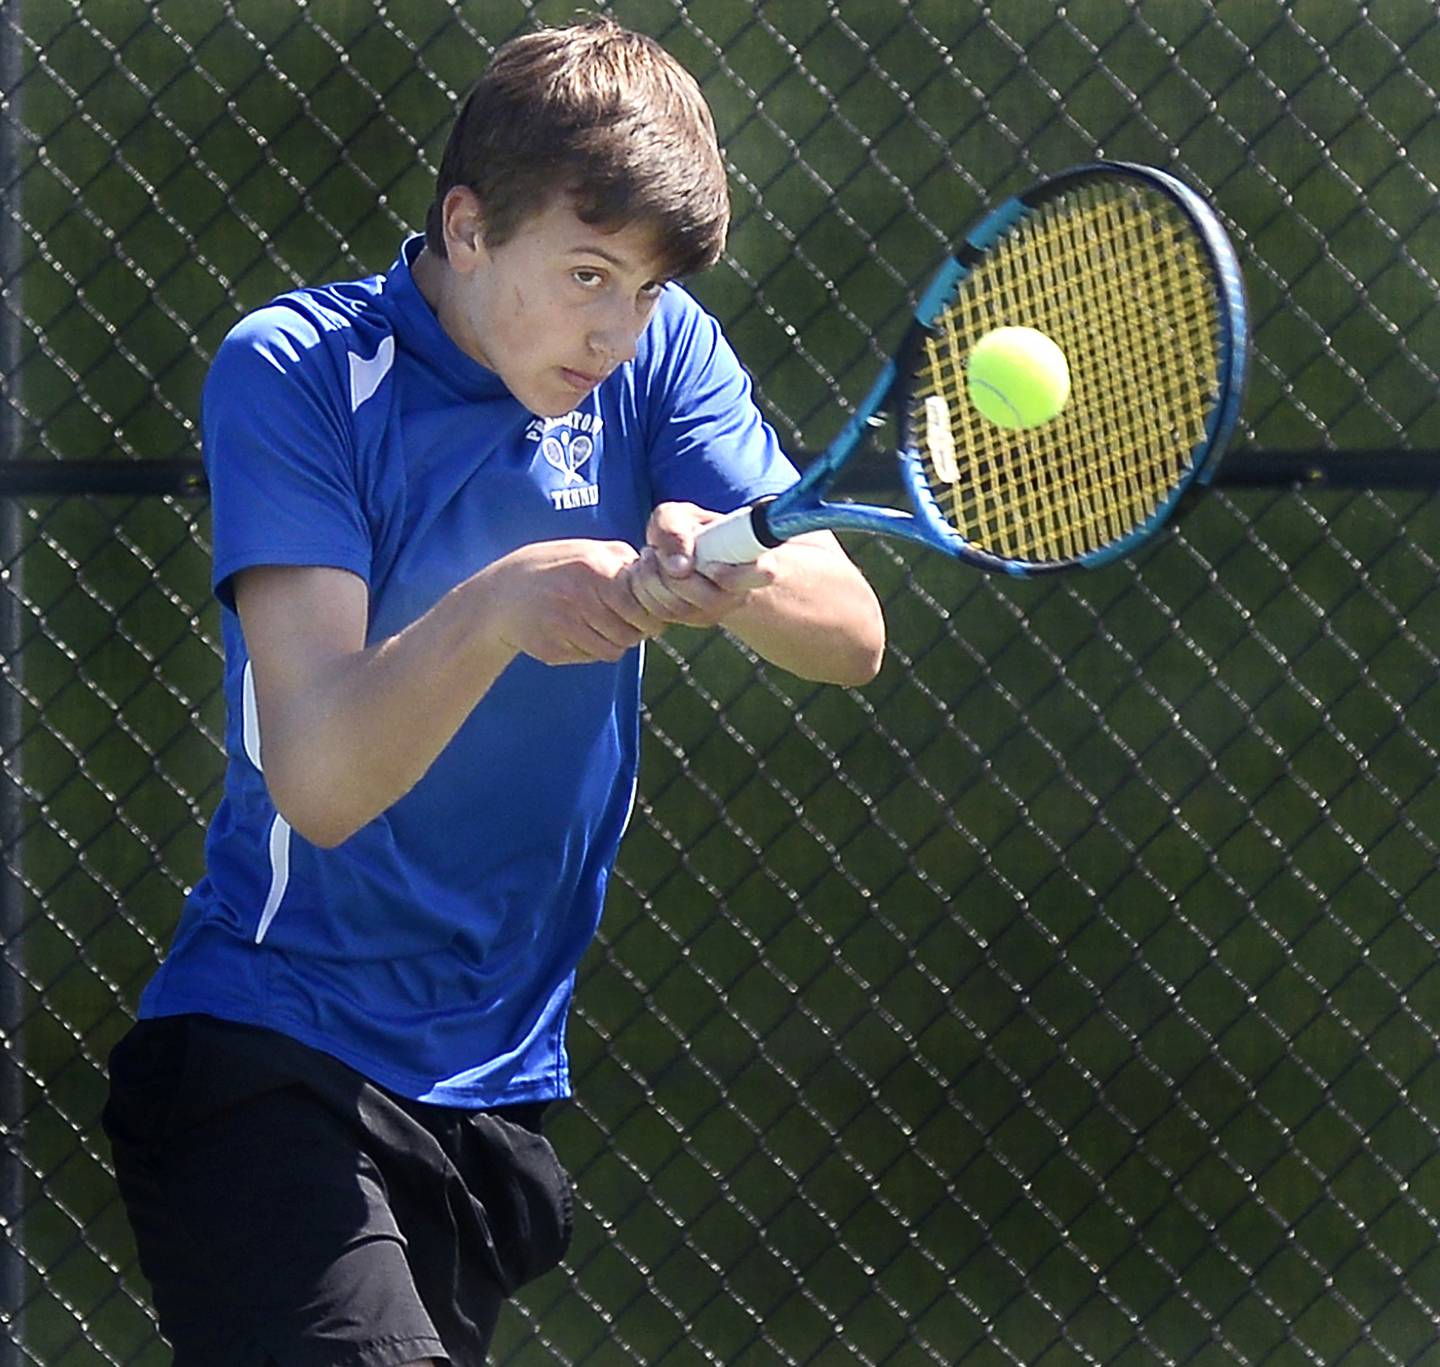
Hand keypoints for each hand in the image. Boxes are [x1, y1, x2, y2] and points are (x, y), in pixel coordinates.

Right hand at [482, 538, 667, 664]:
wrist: (499, 596)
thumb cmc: (552, 570)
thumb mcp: (586, 551)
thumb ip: (623, 562)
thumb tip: (664, 576)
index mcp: (595, 569)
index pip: (643, 605)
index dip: (650, 613)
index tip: (646, 610)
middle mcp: (581, 598)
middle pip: (632, 632)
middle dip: (634, 630)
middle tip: (623, 620)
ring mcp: (566, 626)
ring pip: (614, 650)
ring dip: (613, 641)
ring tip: (597, 624)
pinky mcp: (554, 649)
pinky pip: (592, 657)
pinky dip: (592, 650)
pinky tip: (577, 633)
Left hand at [626, 502, 775, 627]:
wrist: (681, 554)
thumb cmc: (688, 531)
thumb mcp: (680, 516)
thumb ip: (674, 527)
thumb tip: (679, 567)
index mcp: (753, 563)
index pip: (764, 573)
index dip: (732, 574)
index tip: (710, 564)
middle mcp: (738, 595)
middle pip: (709, 598)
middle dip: (672, 572)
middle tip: (657, 549)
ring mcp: (713, 613)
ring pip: (679, 608)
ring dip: (652, 577)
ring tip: (651, 555)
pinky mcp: (686, 621)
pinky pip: (658, 613)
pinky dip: (642, 589)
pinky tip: (645, 572)